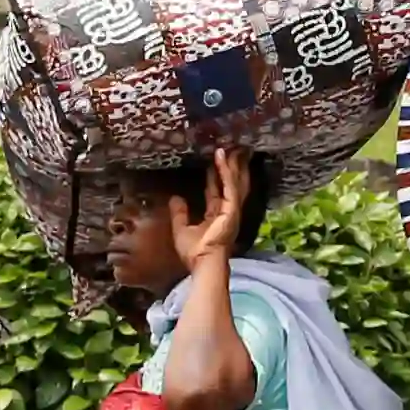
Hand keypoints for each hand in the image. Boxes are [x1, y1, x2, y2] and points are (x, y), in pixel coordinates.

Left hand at [185, 147, 255, 265]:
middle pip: (231, 183)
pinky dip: (225, 171)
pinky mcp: (231, 208)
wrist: (202, 263)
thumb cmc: (194, 252)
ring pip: (234, 180)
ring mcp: (231, 209)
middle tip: (231, 148)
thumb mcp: (181, 229)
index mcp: (217, 215)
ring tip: (231, 146)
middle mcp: (227, 210)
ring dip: (232, 163)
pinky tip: (221, 158)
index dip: (215, 175)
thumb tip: (175, 197)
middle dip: (231, 166)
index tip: (213, 160)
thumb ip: (179, 213)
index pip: (217, 190)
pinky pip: (229, 185)